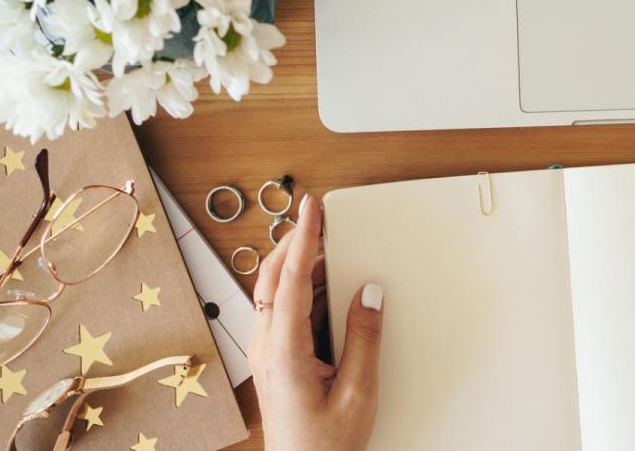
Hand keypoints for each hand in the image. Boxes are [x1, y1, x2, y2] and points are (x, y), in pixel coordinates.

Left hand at [249, 195, 385, 450]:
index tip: (312, 208)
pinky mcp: (272, 361)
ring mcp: (265, 354)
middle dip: (295, 241)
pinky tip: (319, 286)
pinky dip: (296, 288)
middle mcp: (267, 348)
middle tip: (317, 215)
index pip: (290, 280)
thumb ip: (365, 341)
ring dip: (295, 264)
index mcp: (284, 353)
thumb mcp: (358, 394)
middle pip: (272, 279)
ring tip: (323, 243)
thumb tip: (369, 294)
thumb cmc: (325, 447)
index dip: (304, 238)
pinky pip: (279, 311)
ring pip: (272, 293)